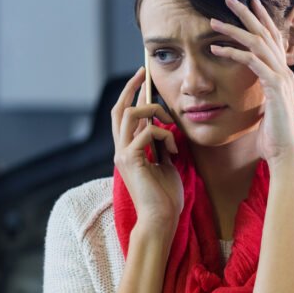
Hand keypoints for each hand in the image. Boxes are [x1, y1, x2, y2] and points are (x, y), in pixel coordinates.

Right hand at [111, 67, 183, 235]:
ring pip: (129, 115)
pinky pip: (146, 133)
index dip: (132, 95)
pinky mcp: (130, 160)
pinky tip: (174, 150)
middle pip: (119, 109)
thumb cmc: (165, 197)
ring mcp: (123, 154)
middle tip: (144, 72)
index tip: (143, 79)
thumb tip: (164, 128)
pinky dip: (163, 135)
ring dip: (152, 112)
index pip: (126, 116)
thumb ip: (160, 146)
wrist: (161, 219)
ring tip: (169, 123)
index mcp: (128, 150)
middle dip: (131, 88)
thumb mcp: (165, 165)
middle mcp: (121, 149)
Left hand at [209, 0, 293, 168]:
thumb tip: (256, 94)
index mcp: (282, 75)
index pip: (272, 40)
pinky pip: (252, 62)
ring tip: (215, 19)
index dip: (262, 20)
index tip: (251, 3)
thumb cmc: (273, 139)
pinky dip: (234, 53)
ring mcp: (280, 78)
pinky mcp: (274, 87)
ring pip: (258, 43)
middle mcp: (283, 72)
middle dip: (248, 13)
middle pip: (266, 34)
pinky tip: (217, 48)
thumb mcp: (266, 111)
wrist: (285, 155)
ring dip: (235, 29)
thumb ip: (263, 97)